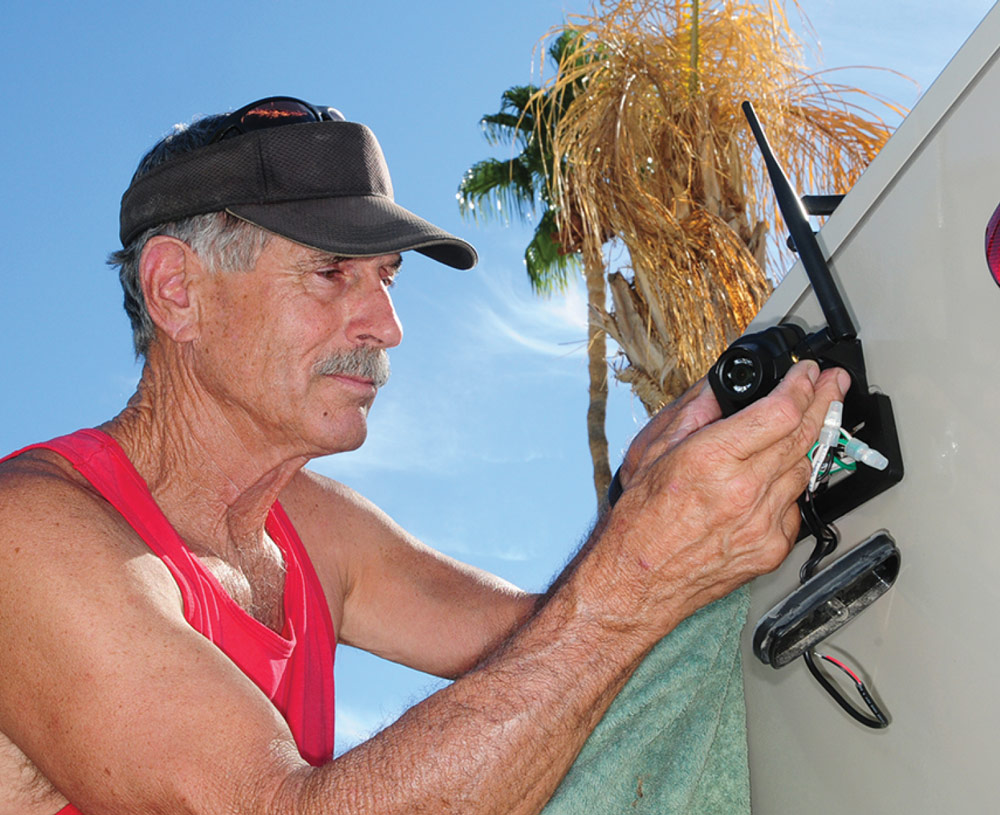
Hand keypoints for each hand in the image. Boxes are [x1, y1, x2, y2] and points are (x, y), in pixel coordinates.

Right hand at [597, 361, 850, 632]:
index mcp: (710, 460)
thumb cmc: (638, 521)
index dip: (802, 386)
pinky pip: (795, 506)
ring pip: (805, 470)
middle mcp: (742, 492)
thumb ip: (692, 413)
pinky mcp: (771, 549)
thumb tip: (721, 385)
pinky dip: (788, 487)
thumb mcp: (650, 451)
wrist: (637, 581)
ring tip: (806, 424)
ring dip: (808, 443)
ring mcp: (762, 524)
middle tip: (834, 383)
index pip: (780, 413)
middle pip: (804, 436)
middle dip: (825, 401)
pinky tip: (773, 478)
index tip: (808, 372)